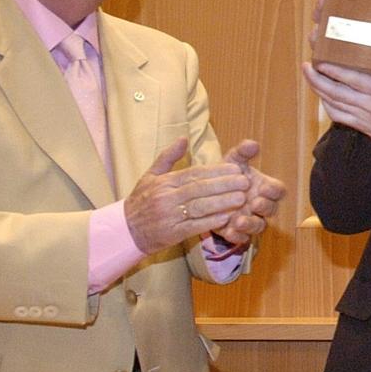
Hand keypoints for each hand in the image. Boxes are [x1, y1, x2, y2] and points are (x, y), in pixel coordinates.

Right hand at [124, 138, 251, 253]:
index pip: (194, 173)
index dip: (217, 171)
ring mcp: (169, 216)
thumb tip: (184, 138)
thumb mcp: (150, 175)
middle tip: (245, 181)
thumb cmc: (142, 201)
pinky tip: (227, 218)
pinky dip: (211, 222)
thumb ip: (168, 156)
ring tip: (242, 198)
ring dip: (222, 203)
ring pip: (199, 207)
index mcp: (164, 182)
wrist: (125, 230)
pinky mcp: (171, 233)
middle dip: (224, 185)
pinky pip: (194, 226)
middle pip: (199, 188)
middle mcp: (166, 197)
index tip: (236, 168)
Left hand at [215, 139, 286, 243]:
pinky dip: (236, 236)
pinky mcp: (237, 232)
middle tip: (255, 203)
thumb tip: (252, 144)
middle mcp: (260, 206)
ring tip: (239, 220)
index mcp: (264, 188)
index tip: (265, 188)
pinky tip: (228, 232)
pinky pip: (241, 238)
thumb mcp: (233, 161)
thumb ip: (243, 152)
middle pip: (272, 210)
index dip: (274, 191)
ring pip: (258, 226)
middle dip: (265, 207)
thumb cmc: (227, 174)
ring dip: (251, 224)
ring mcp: (250, 220)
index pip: (278, 190)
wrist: (207, 190)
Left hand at [302, 1, 370, 169]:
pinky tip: (322, 97)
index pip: (354, 80)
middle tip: (306, 65)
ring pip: (334, 104)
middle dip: (318, 79)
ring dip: (319, 90)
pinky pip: (339, 117)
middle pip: (337, 92)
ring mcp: (363, 118)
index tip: (321, 60)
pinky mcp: (362, 127)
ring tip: (309, 76)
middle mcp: (370, 106)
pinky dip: (327, 106)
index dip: (335, 70)